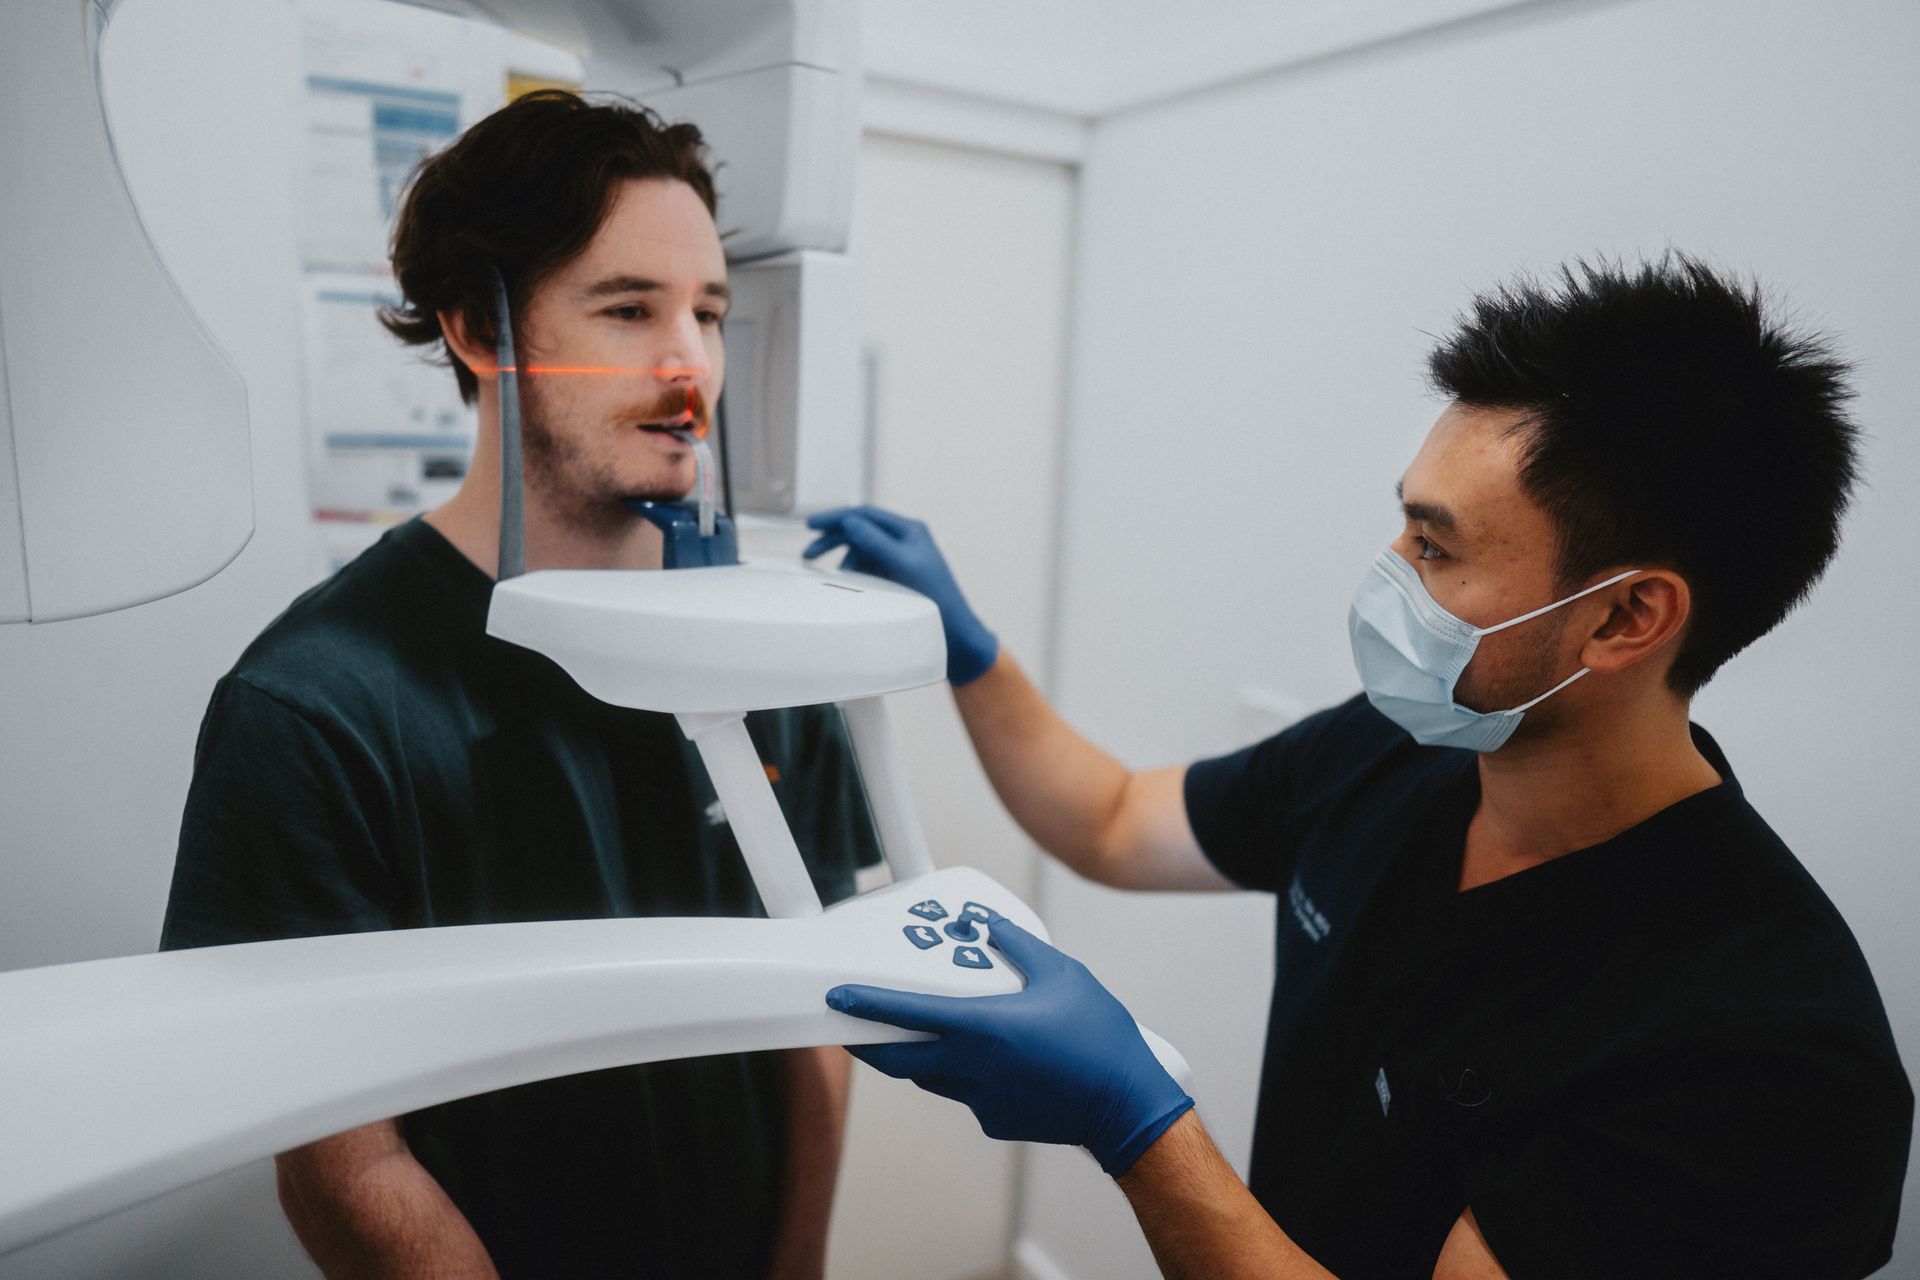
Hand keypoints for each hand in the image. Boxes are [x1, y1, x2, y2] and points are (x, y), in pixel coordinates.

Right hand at [803, 506, 998, 684]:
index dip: (836, 518)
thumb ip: (875, 541)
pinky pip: (867, 570)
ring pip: (861, 552)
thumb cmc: (936, 599)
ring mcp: (899, 560)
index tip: (811, 525)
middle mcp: (904, 541)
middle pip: (860, 531)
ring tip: (836, 577)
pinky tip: (850, 586)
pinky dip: (854, 575)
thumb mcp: (903, 565)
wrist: (953, 634)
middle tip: (809, 553)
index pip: (865, 515)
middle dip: (833, 540)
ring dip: (844, 561)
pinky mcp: (895, 579)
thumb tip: (848, 521)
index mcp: (909, 531)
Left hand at [824, 915, 1192, 1176]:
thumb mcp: (1062, 975)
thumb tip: (987, 923)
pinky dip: (967, 1076)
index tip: (837, 998)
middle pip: (900, 1059)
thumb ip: (1018, 946)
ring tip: (925, 1032)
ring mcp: (979, 1099)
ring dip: (919, 1056)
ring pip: (931, 1076)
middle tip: (856, 1027)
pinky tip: (998, 1062)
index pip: (907, 1014)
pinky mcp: (993, 1120)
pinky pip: (966, 1094)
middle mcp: (970, 1067)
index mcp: (982, 1027)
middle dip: (871, 1044)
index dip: (867, 1006)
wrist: (1126, 1106)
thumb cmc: (1099, 1038)